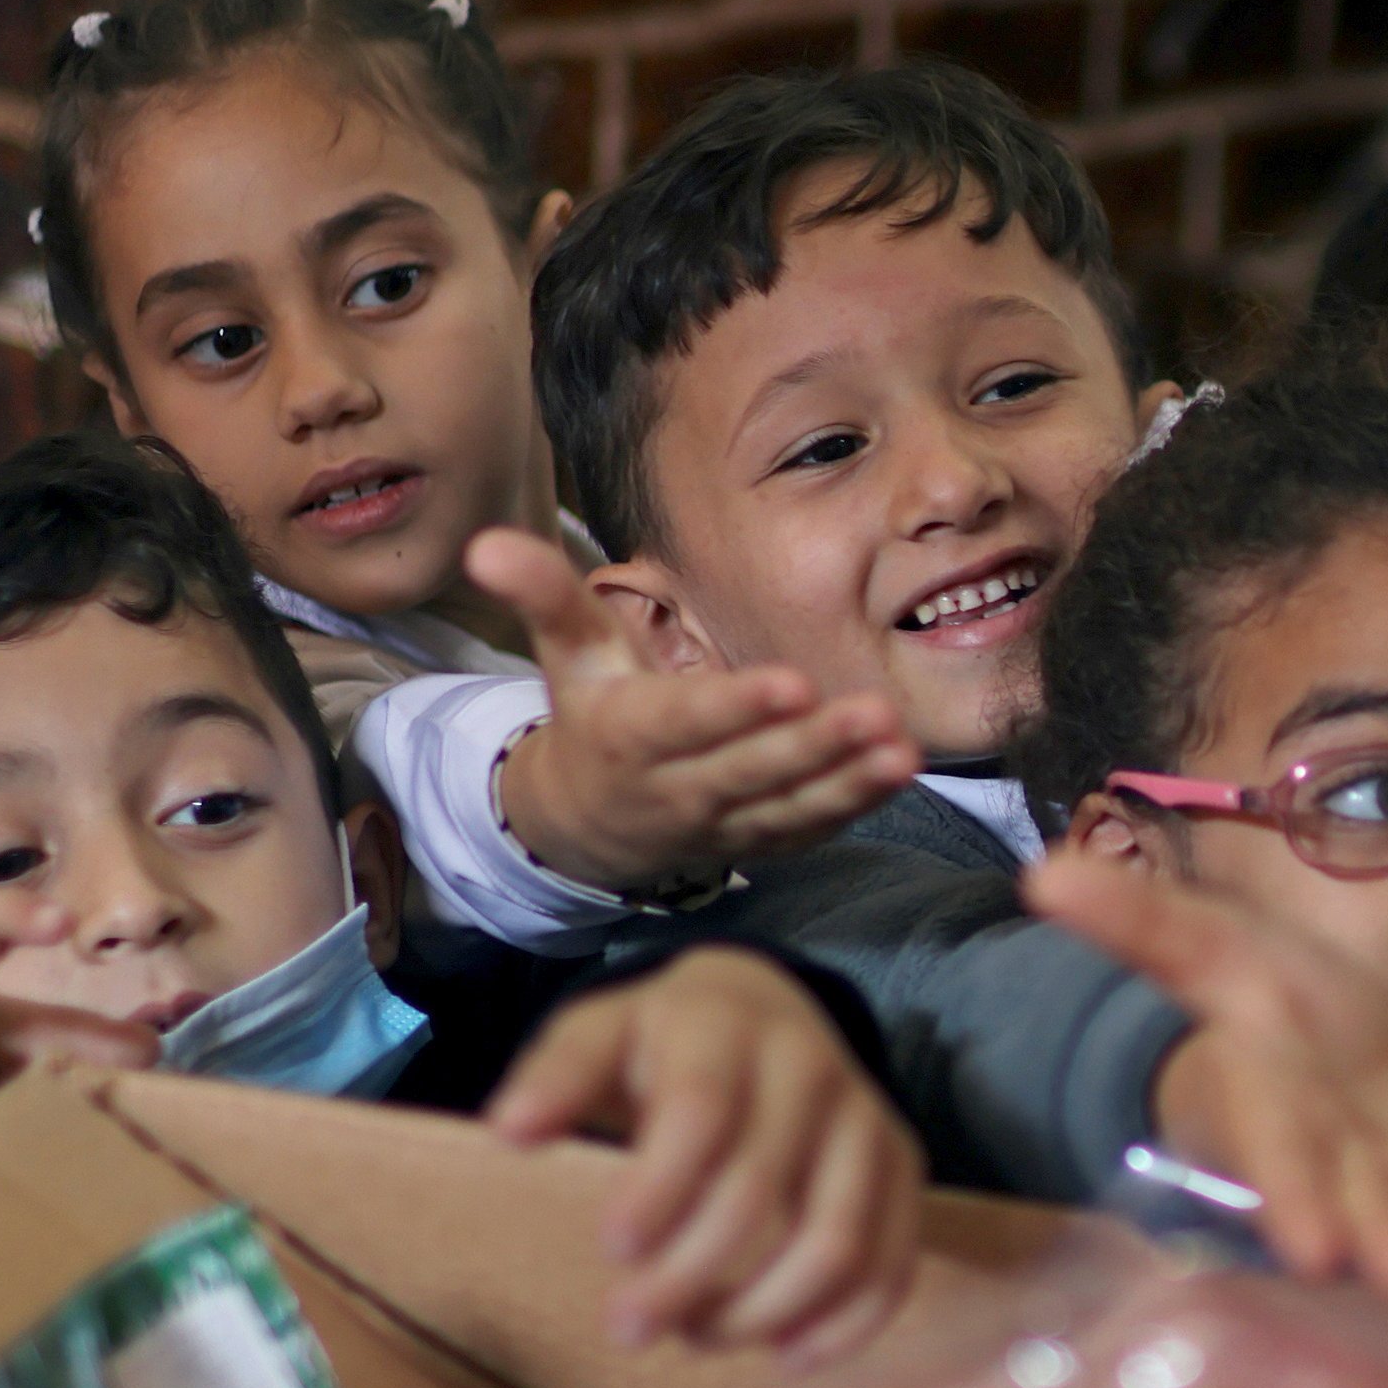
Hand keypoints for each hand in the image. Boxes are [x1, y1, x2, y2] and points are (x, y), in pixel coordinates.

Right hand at [474, 531, 915, 897]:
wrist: (588, 824)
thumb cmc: (592, 715)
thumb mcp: (565, 653)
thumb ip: (541, 595)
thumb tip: (484, 542)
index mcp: (628, 736)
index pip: (683, 722)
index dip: (735, 708)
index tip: (791, 683)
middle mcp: (674, 790)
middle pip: (748, 771)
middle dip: (810, 746)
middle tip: (872, 714)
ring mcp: (721, 826)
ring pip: (786, 809)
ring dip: (847, 783)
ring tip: (903, 751)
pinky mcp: (759, 844)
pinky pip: (808, 832)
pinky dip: (855, 807)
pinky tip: (900, 773)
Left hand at [483, 950, 925, 1358]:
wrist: (765, 1011)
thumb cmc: (666, 1043)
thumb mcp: (600, 1034)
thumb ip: (557, 1075)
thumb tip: (510, 1130)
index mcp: (726, 1027)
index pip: (702, 1112)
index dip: (659, 1191)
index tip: (611, 1251)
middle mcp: (812, 1067)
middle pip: (760, 1190)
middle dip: (688, 1276)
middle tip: (626, 1328)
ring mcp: (868, 1121)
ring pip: (836, 1239)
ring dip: (762, 1311)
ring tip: (696, 1337)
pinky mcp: (902, 1171)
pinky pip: (894, 1262)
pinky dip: (845, 1324)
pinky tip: (784, 1355)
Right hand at [1031, 855, 1387, 1307]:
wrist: (1317, 1035)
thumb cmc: (1258, 995)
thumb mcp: (1201, 944)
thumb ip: (1133, 919)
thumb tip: (1044, 873)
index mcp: (1262, 1091)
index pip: (1273, 1145)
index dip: (1292, 1194)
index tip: (1315, 1254)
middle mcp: (1326, 1137)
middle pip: (1352, 1187)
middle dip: (1378, 1230)